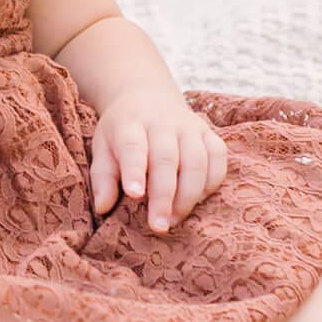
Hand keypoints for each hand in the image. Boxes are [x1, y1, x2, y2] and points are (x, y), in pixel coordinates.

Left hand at [91, 96, 227, 233]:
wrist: (145, 96)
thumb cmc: (121, 132)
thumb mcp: (102, 148)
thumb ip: (103, 177)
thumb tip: (102, 208)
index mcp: (129, 124)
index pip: (133, 146)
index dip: (134, 171)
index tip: (134, 195)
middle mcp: (161, 122)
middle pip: (166, 157)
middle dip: (164, 195)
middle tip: (159, 225)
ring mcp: (188, 125)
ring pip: (196, 159)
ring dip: (189, 194)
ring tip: (175, 219)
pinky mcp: (208, 132)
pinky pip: (218, 156)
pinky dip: (212, 181)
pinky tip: (199, 200)